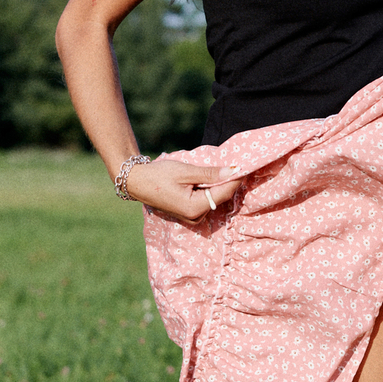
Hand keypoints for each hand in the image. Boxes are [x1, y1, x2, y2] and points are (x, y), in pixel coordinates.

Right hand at [125, 158, 242, 221]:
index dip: (236, 178)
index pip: (224, 193)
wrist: (137, 182)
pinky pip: (206, 201)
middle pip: (220, 197)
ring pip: (214, 199)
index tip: (245, 165)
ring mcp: (192, 217)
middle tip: (234, 163)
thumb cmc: (159, 175)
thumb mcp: (186, 171)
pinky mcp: (189, 214)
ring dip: (218, 185)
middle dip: (227, 181)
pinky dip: (209, 189)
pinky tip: (207, 178)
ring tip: (219, 169)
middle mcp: (195, 217)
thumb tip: (234, 171)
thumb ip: (210, 173)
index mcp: (195, 208)